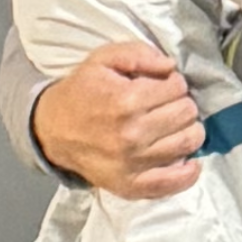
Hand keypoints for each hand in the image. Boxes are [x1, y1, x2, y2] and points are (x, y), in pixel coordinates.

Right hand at [31, 39, 204, 198]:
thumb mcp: (103, 59)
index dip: (174, 82)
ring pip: (187, 143)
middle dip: (182, 103)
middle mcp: (132, 134)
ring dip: (189, 130)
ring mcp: (133, 164)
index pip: (177, 88)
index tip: (164, 85)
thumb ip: (139, 54)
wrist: (52, 131)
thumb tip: (171, 67)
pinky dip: (189, 172)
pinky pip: (173, 183)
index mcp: (126, 100)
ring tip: (175, 126)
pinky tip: (190, 160)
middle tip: (169, 105)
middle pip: (186, 114)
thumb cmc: (81, 92)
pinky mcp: (131, 186)